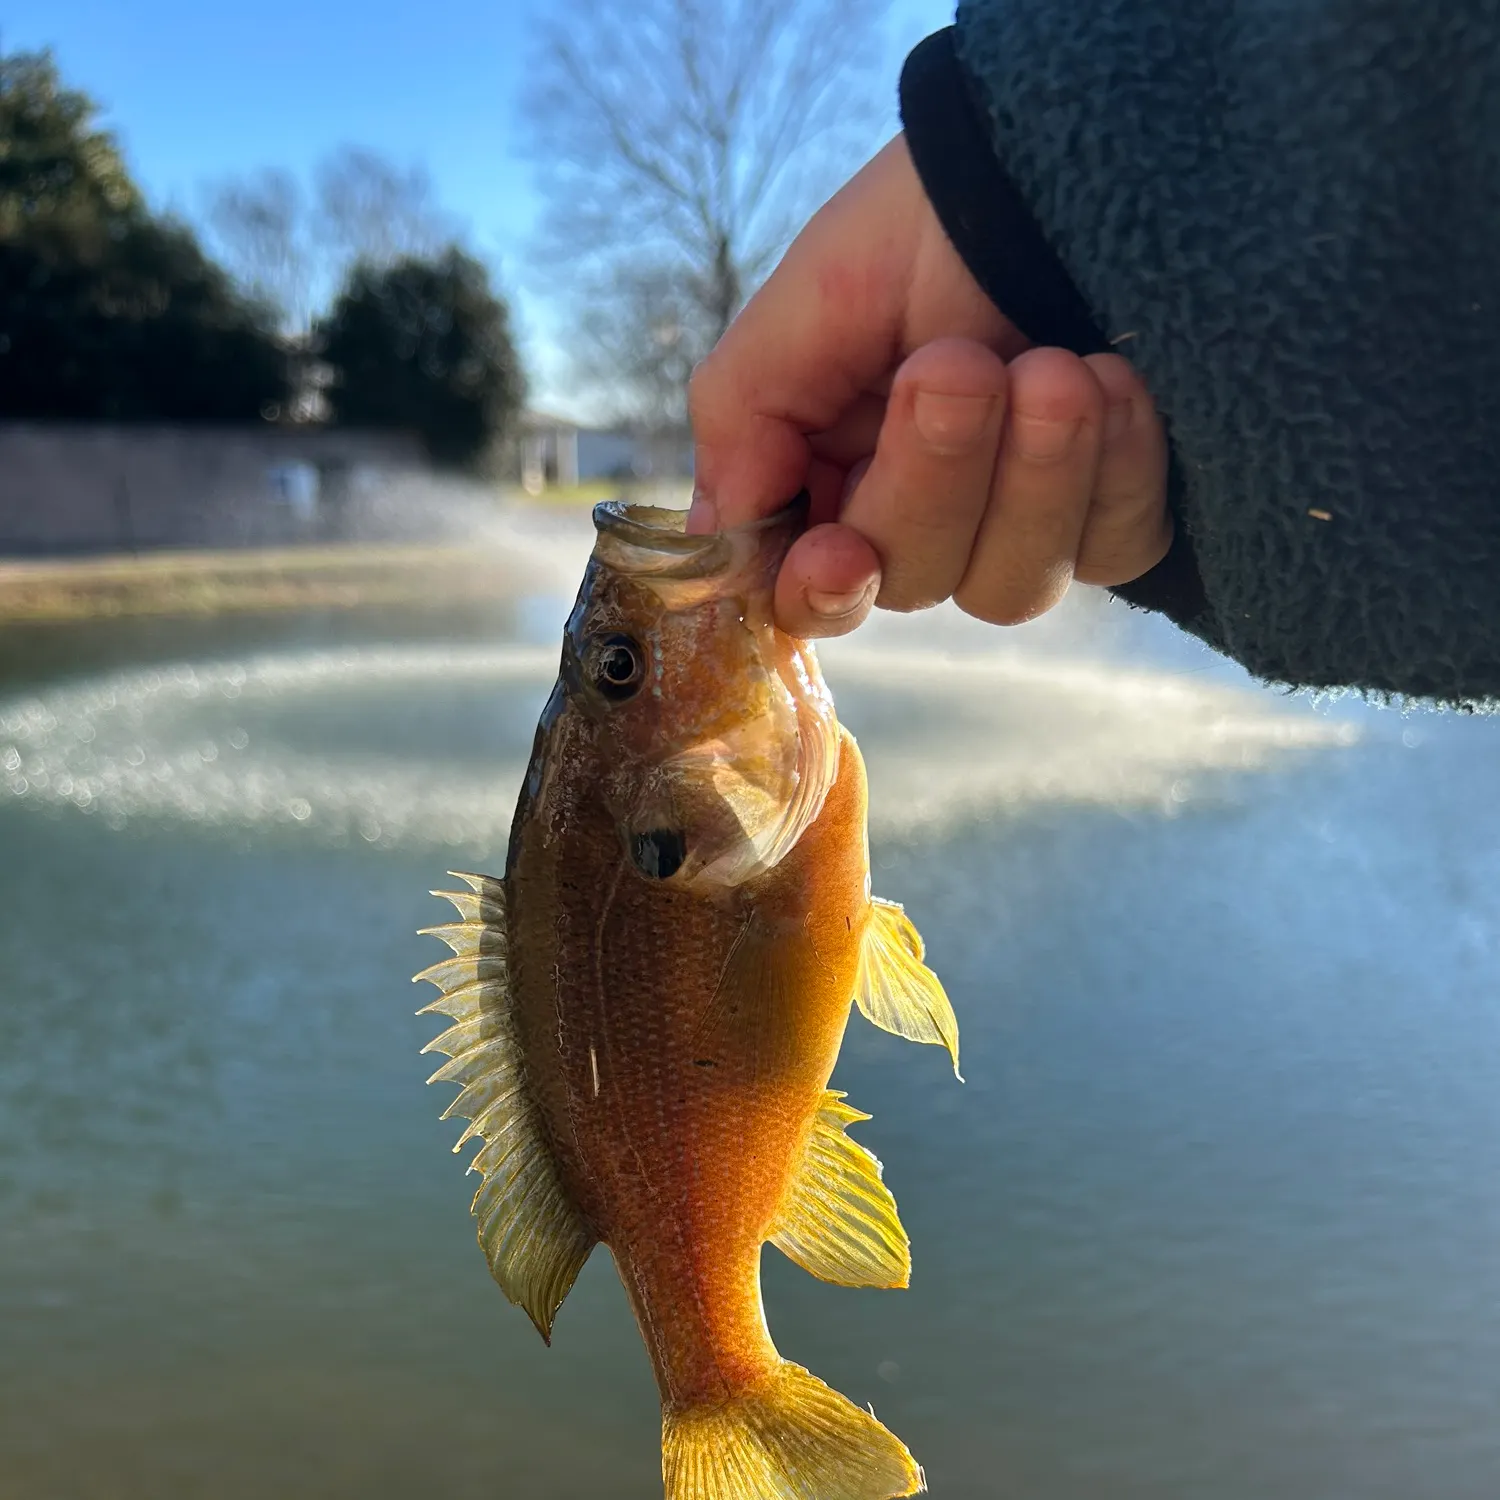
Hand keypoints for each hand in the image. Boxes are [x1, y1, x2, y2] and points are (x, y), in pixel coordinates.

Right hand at [687, 135, 1172, 636]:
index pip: (812, 593)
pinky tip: (1111, 384)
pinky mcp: (1112, 513)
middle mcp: (920, 520)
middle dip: (937, 478)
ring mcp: (1019, 525)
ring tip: (1053, 366)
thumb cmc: (921, 227)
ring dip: (1033, 477)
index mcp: (829, 485)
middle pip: (913, 582)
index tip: (839, 553)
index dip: (822, 591)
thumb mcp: (807, 303)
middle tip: (962, 365)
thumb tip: (715, 540)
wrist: (1058, 162)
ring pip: (1011, 587)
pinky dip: (1115, 473)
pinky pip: (1115, 550)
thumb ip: (744, 420)